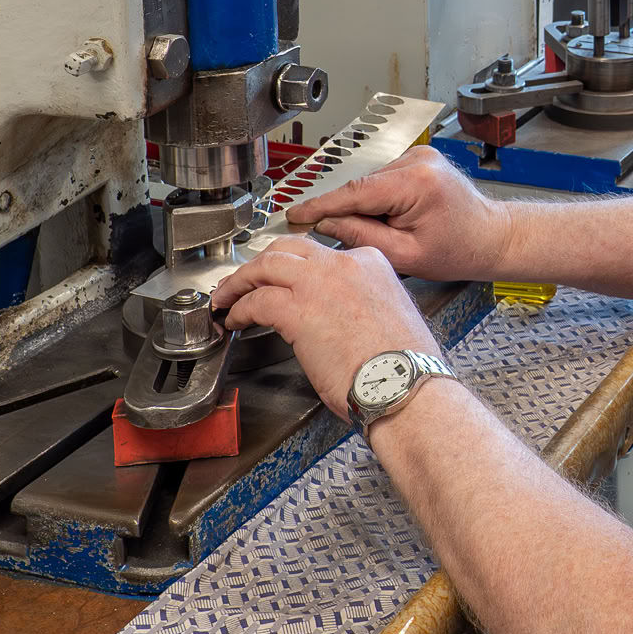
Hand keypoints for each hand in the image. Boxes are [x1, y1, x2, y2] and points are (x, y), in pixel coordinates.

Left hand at [210, 235, 435, 419]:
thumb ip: (362, 300)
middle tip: (245, 280)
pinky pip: (256, 301)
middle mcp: (343, 263)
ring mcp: (319, 283)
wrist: (405, 384)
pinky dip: (240, 309)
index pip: (320, 253)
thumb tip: (337, 312)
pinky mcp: (298, 310)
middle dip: (261, 263)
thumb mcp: (390, 312)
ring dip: (240, 281)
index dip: (295, 266)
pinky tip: (236, 320)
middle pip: (287, 249)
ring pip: (265, 265)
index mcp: (370, 262)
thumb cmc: (403, 364)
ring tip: (227, 296)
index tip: (285, 280)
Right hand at [283, 145, 515, 281]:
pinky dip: (376, 198)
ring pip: (369, 181)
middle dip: (345, 210)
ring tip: (385, 232)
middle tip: (335, 236)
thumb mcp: (406, 255)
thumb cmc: (460, 249)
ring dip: (364, 205)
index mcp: (417, 182)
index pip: (356, 191)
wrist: (491, 237)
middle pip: (361, 184)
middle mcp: (417, 159)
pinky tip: (391, 218)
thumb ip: (362, 236)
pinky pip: (382, 178)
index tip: (296, 215)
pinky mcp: (417, 158)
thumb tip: (326, 223)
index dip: (321, 204)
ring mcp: (418, 155)